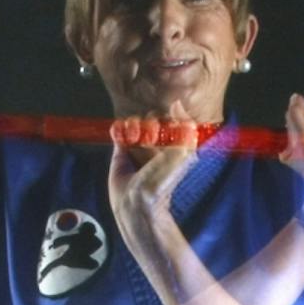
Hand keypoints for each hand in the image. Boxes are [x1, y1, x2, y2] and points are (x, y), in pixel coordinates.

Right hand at [107, 116, 200, 241]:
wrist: (137, 201)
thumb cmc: (162, 181)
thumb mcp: (182, 153)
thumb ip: (185, 128)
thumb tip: (176, 103)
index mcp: (176, 145)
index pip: (173, 119)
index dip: (170, 117)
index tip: (167, 123)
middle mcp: (158, 144)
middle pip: (153, 118)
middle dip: (151, 125)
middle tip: (150, 140)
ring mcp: (139, 146)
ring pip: (136, 122)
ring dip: (135, 127)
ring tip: (135, 140)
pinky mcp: (121, 151)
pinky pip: (119, 130)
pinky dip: (119, 130)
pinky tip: (122, 137)